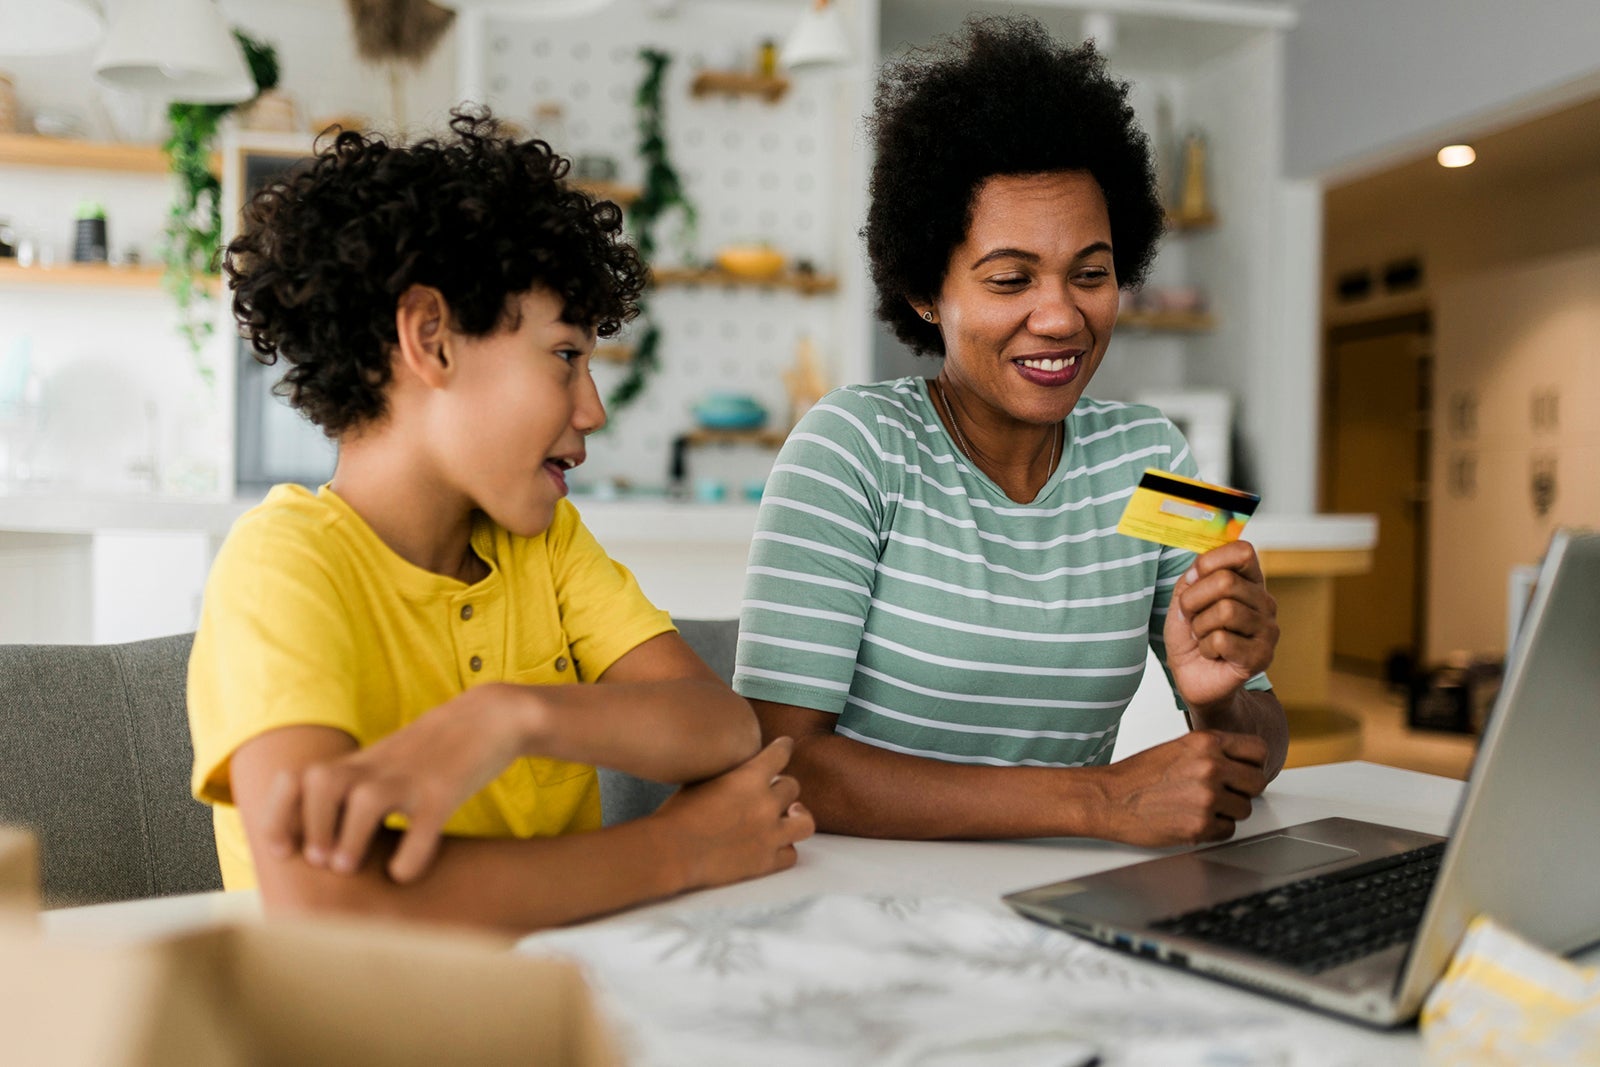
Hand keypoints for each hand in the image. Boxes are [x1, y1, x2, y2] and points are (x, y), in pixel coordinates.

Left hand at [262, 684, 524, 882]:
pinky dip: (410, 856)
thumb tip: (325, 843)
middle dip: (311, 825)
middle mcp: (378, 767)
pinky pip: (424, 826)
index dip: (279, 814)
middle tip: (319, 861)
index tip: (282, 849)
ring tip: (348, 867)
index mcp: (359, 763)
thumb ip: (355, 790)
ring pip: (366, 800)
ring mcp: (412, 777)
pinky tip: (404, 871)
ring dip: (348, 838)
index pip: (297, 778)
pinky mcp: (446, 790)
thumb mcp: (385, 761)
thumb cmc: (433, 751)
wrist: (490, 716)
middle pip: (321, 783)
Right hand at [653, 737, 816, 888]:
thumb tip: (736, 771)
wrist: (671, 851)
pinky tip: (774, 845)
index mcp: (750, 777)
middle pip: (793, 787)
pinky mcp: (766, 862)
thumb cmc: (677, 814)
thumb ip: (728, 774)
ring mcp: (770, 835)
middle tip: (773, 793)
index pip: (780, 753)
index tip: (786, 745)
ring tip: (790, 817)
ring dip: (797, 817)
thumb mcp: (702, 780)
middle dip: (782, 788)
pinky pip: (791, 854)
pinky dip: (784, 849)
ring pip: (805, 822)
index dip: (784, 748)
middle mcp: (766, 804)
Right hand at [1100, 730, 1268, 845]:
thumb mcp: (1178, 748)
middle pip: (1257, 782)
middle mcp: (1210, 766)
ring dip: (1226, 812)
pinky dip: (1213, 830)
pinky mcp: (1201, 825)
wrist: (1107, 798)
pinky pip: (1228, 831)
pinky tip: (1191, 820)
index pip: (1258, 750)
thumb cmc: (1136, 776)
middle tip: (1223, 794)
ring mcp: (1207, 797)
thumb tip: (1240, 765)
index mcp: (1205, 742)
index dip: (1254, 764)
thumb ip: (1211, 752)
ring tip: (1198, 807)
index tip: (1246, 771)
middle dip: (1243, 791)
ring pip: (1244, 809)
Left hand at [1164, 540, 1278, 711]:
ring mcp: (1268, 630)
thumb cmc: (1192, 635)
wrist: (1194, 676)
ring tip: (1203, 636)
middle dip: (1194, 600)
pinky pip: (1222, 640)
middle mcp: (1265, 602)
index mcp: (1250, 581)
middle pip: (1225, 581)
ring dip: (1200, 626)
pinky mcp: (1262, 656)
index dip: (1210, 561)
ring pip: (1225, 611)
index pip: (1243, 551)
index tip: (1193, 579)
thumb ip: (1193, 577)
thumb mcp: (1184, 599)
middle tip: (1192, 617)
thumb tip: (1199, 568)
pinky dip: (1206, 647)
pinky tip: (1212, 653)